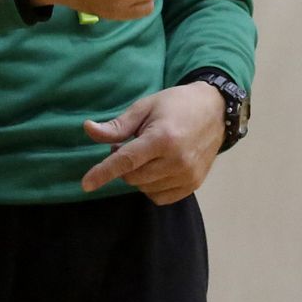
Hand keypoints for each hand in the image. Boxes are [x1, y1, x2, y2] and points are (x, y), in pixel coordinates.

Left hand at [80, 82, 225, 204]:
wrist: (215, 110)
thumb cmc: (176, 104)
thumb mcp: (145, 107)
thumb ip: (117, 125)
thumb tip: (88, 129)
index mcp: (163, 138)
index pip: (126, 161)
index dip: (103, 172)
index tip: (86, 184)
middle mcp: (177, 161)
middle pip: (133, 177)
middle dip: (123, 165)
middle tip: (129, 144)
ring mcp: (187, 175)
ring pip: (145, 188)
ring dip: (138, 175)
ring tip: (148, 153)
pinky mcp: (194, 184)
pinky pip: (160, 196)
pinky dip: (151, 186)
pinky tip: (157, 167)